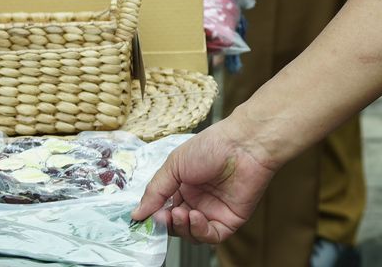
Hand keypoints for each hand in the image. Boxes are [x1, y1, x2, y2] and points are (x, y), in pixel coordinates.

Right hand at [132, 120, 277, 241]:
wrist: (244, 144)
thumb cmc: (212, 146)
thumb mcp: (174, 165)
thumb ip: (155, 191)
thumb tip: (137, 214)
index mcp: (183, 186)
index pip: (164, 210)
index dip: (155, 216)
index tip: (145, 217)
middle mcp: (198, 200)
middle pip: (176, 225)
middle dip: (167, 223)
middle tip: (163, 216)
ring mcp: (213, 211)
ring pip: (191, 233)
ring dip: (182, 227)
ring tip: (180, 213)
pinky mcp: (230, 220)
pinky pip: (211, 236)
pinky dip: (199, 231)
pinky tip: (195, 217)